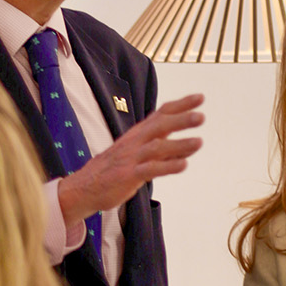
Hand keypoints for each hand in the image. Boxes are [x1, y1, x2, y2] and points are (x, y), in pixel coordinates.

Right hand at [58, 94, 204, 221]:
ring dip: (179, 144)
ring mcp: (131, 158)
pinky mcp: (128, 176)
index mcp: (137, 134)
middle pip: (159, 126)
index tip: (199, 98)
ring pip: (156, 147)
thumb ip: (160, 149)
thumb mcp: (136, 153)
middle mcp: (135, 142)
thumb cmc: (113, 169)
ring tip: (199, 142)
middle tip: (201, 116)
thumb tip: (187, 146)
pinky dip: (167, 166)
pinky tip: (183, 165)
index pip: (160, 114)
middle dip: (180, 120)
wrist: (84, 187)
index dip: (180, 105)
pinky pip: (150, 170)